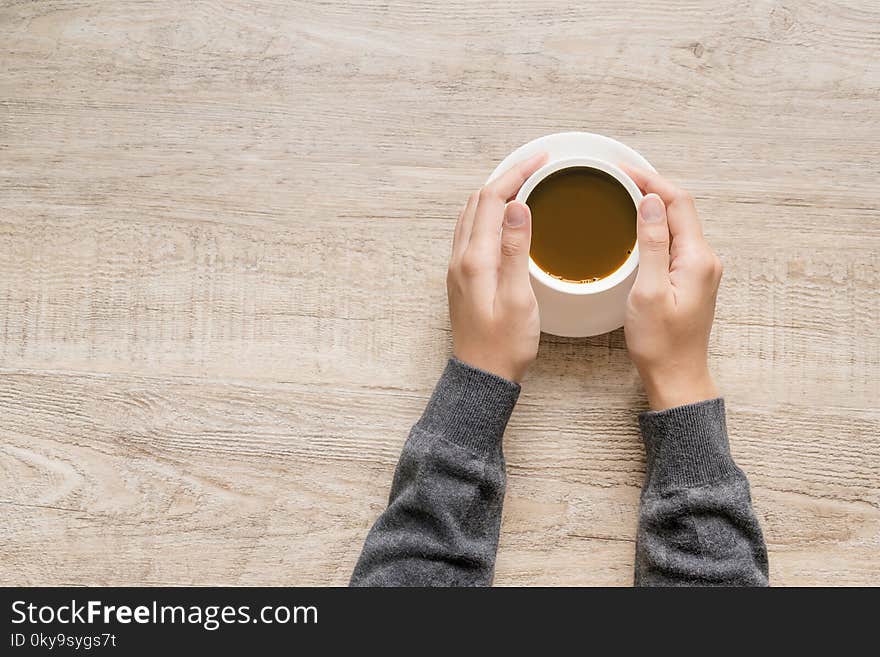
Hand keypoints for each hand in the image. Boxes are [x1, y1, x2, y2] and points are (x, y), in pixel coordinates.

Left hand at [447, 152, 547, 381]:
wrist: (482, 375)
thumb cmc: (504, 344)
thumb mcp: (518, 298)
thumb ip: (516, 250)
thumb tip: (517, 207)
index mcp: (475, 259)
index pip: (492, 199)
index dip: (516, 173)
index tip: (541, 160)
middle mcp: (461, 258)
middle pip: (479, 201)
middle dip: (506, 177)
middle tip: (536, 166)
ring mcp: (458, 267)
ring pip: (472, 215)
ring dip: (495, 193)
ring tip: (523, 183)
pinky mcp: (463, 277)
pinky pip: (472, 231)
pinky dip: (488, 213)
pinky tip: (505, 218)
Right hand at [622, 166, 722, 409]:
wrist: (676, 376)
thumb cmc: (660, 343)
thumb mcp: (648, 291)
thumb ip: (651, 244)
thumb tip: (651, 202)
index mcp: (697, 258)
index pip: (677, 203)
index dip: (650, 181)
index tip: (622, 170)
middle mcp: (705, 259)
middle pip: (680, 209)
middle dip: (651, 187)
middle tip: (618, 177)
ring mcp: (700, 269)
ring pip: (677, 224)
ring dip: (653, 205)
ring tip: (623, 193)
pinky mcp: (691, 279)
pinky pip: (674, 241)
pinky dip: (655, 226)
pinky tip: (637, 226)